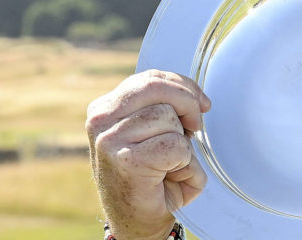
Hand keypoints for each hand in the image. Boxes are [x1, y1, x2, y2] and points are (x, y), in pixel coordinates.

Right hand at [86, 70, 211, 239]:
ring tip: (170, 164)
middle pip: (158, 88)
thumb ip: (162, 106)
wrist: (138, 222)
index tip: (201, 103)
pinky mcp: (126, 160)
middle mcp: (100, 120)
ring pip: (169, 118)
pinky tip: (170, 177)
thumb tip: (197, 96)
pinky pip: (176, 146)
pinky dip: (185, 164)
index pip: (151, 79)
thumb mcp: (152, 132)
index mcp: (104, 108)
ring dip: (183, 143)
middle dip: (188, 103)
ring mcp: (109, 140)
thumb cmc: (150, 176)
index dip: (183, 86)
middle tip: (196, 127)